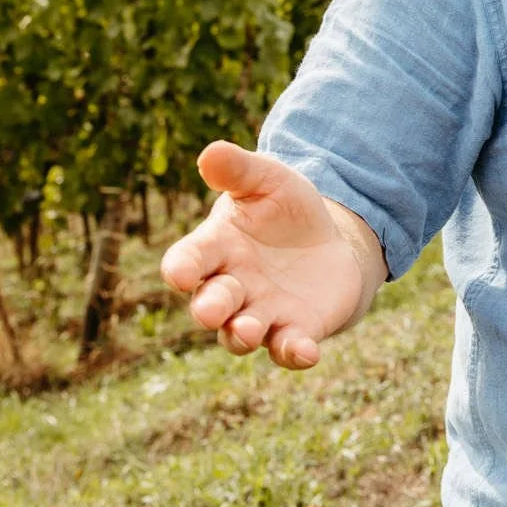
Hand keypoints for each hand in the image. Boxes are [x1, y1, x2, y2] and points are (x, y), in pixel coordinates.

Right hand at [160, 141, 373, 369]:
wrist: (329, 241)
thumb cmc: (285, 208)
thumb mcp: (267, 180)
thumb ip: (239, 170)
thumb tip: (210, 153)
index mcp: (216, 247)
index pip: (189, 259)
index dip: (181, 267)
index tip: (178, 273)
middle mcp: (232, 286)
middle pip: (211, 304)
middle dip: (210, 308)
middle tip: (212, 312)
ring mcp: (262, 313)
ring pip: (240, 334)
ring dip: (242, 334)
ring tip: (250, 329)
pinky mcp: (296, 330)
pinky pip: (289, 349)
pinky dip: (294, 354)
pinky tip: (307, 352)